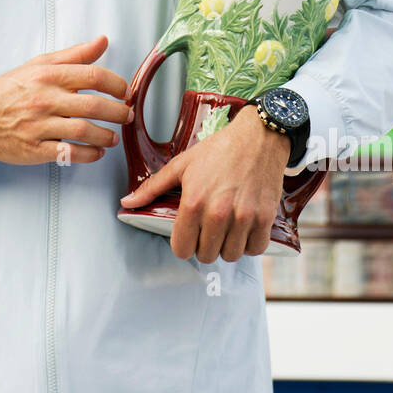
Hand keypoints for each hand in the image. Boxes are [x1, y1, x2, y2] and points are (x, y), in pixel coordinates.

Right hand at [0, 34, 133, 164]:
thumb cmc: (9, 90)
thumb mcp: (39, 65)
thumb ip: (74, 55)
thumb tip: (102, 41)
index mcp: (48, 76)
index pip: (93, 77)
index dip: (116, 84)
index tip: (125, 91)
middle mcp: (45, 99)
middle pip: (94, 105)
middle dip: (118, 112)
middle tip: (127, 115)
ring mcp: (40, 125)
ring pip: (85, 131)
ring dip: (106, 135)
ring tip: (113, 137)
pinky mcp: (35, 148)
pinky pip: (69, 153)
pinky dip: (89, 155)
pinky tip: (96, 152)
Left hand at [120, 105, 289, 262]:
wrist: (258, 136)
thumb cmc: (220, 149)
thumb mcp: (182, 165)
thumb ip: (153, 187)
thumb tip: (127, 203)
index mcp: (194, 202)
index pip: (182, 249)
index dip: (183, 244)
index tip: (188, 236)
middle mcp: (218, 213)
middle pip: (207, 255)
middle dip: (205, 245)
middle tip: (208, 229)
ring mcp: (244, 218)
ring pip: (231, 255)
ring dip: (227, 246)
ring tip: (226, 229)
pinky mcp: (265, 218)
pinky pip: (255, 249)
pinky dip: (250, 244)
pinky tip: (244, 229)